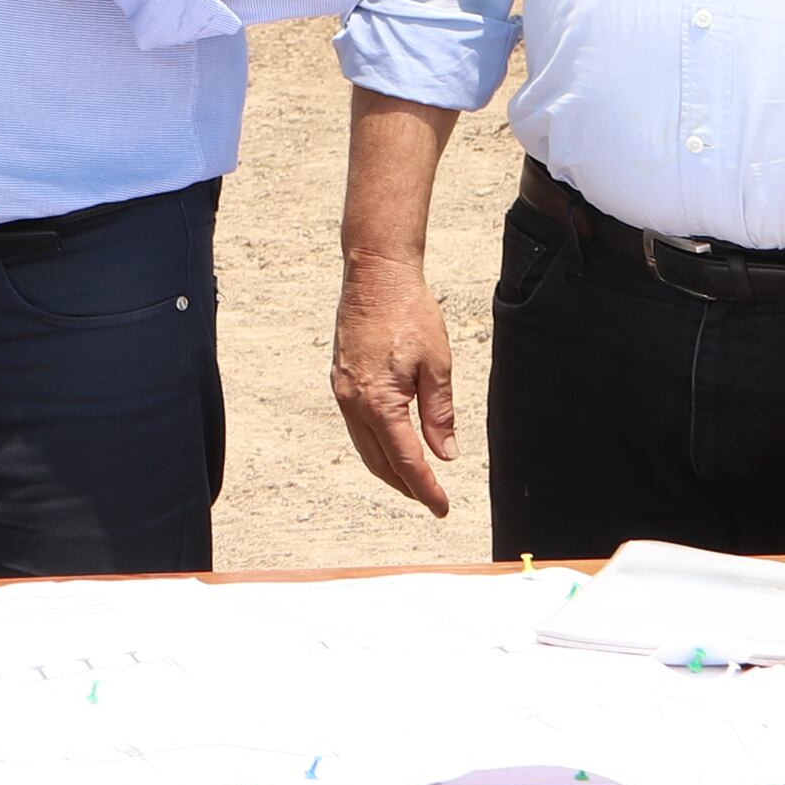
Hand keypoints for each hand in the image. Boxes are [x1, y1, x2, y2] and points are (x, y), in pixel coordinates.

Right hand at [330, 259, 456, 516]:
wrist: (375, 276)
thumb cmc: (409, 314)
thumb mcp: (438, 365)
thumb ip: (439, 414)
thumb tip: (444, 455)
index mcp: (380, 402)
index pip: (406, 460)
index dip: (426, 489)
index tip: (442, 508)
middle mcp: (354, 403)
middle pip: (379, 462)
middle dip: (405, 486)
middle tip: (431, 500)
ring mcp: (342, 393)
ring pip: (364, 448)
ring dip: (388, 470)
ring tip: (414, 481)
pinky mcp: (340, 381)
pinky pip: (356, 428)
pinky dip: (375, 446)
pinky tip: (392, 445)